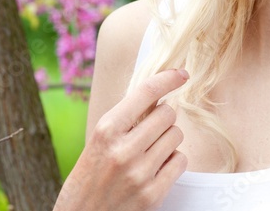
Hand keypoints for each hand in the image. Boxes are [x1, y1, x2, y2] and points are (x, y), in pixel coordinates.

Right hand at [54, 69, 188, 210]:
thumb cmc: (88, 181)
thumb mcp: (97, 144)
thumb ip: (123, 122)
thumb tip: (157, 95)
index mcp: (105, 131)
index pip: (145, 92)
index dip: (168, 79)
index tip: (181, 74)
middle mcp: (122, 150)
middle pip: (167, 113)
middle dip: (164, 118)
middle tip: (152, 130)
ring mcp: (139, 173)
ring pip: (176, 136)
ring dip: (169, 140)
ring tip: (151, 152)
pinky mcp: (152, 195)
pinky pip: (180, 161)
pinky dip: (174, 162)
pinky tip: (158, 168)